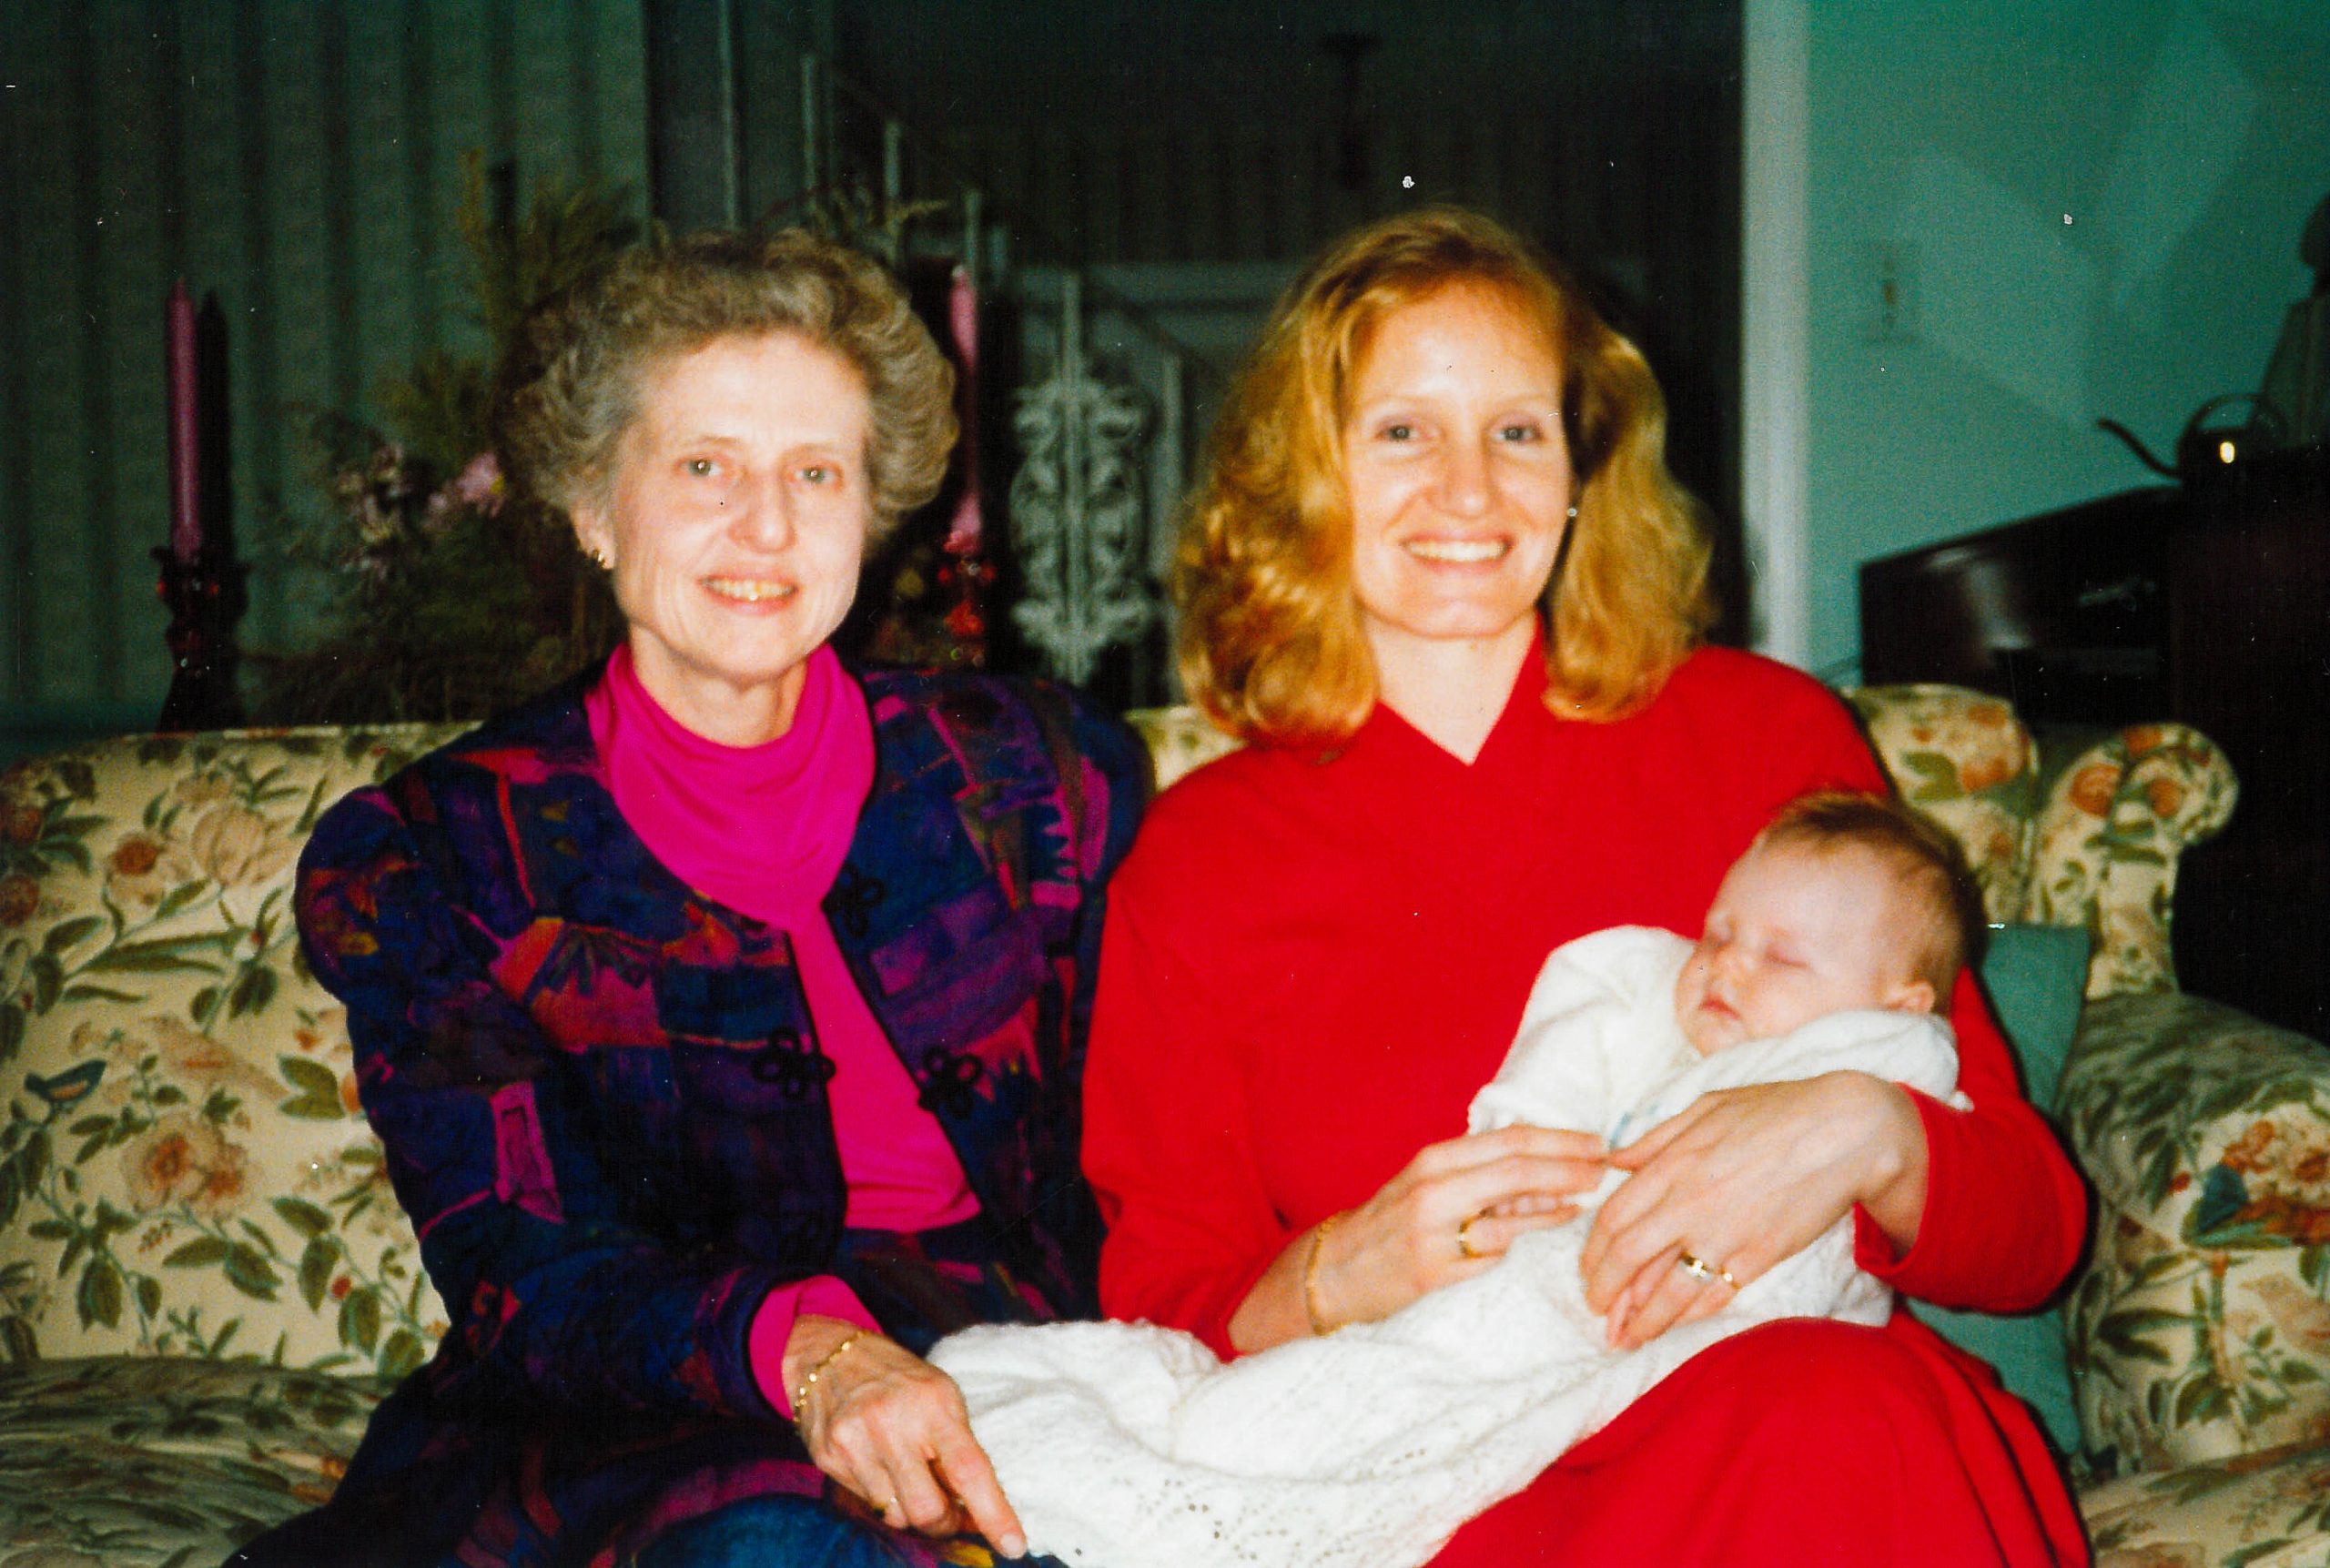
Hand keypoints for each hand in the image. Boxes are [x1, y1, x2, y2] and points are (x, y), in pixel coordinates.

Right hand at [784, 1315, 1026, 1557]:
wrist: (830, 1354)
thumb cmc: (900, 1380)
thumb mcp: (940, 1397)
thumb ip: (957, 1448)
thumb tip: (978, 1510)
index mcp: (933, 1403)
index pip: (968, 1469)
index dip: (993, 1513)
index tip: (1014, 1545)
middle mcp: (892, 1423)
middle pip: (927, 1509)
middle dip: (946, 1522)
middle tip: (952, 1512)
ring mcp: (856, 1441)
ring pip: (896, 1515)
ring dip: (912, 1511)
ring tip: (912, 1480)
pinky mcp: (829, 1457)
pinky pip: (867, 1504)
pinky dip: (884, 1498)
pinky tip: (882, 1468)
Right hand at [1308, 1125, 1606, 1328]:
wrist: (1335, 1269)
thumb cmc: (1390, 1221)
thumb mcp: (1428, 1184)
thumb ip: (1479, 1174)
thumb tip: (1546, 1169)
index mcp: (1434, 1160)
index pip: (1510, 1139)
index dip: (1560, 1140)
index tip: (1596, 1142)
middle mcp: (1433, 1189)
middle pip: (1517, 1169)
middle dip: (1569, 1168)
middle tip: (1605, 1170)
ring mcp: (1433, 1232)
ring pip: (1510, 1216)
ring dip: (1555, 1206)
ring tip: (1584, 1201)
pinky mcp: (1434, 1271)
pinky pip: (1492, 1255)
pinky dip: (1519, 1240)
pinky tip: (1539, 1232)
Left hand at [1579, 1072, 1924, 1349]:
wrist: (1846, 1131)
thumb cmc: (1776, 1110)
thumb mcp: (1706, 1107)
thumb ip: (1656, 1138)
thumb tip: (1615, 1160)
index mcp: (1672, 1164)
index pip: (1612, 1219)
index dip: (1592, 1252)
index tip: (1588, 1270)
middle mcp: (1690, 1203)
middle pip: (1627, 1258)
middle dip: (1604, 1291)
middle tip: (1596, 1310)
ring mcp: (1726, 1234)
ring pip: (1668, 1290)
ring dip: (1641, 1319)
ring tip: (1624, 1337)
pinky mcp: (1761, 1256)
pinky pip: (1715, 1295)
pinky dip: (1689, 1315)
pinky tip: (1674, 1324)